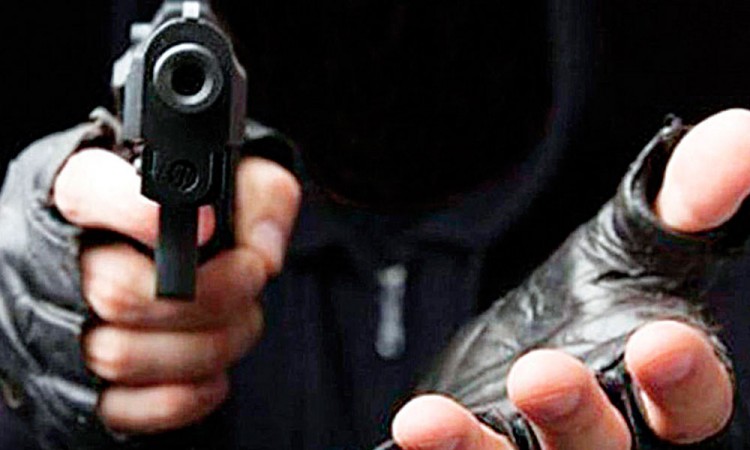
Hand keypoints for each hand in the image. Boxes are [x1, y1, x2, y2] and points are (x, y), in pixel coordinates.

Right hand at [53, 150, 299, 432]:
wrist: (176, 256)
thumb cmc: (205, 216)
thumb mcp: (238, 181)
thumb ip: (260, 197)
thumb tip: (261, 254)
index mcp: (89, 191)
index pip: (85, 192)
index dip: (138, 211)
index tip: (209, 227)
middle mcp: (61, 259)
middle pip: (118, 294)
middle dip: (211, 295)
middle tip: (250, 275)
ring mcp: (63, 326)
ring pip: (121, 357)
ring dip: (208, 345)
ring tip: (240, 318)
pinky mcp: (84, 384)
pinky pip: (125, 407)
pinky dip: (186, 394)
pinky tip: (214, 369)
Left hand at [391, 109, 749, 448]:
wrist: (523, 338)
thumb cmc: (598, 296)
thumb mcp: (639, 240)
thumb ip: (689, 196)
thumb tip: (743, 132)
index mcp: (661, 390)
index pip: (693, 403)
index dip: (683, 379)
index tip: (663, 341)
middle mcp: (610, 435)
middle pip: (603, 445)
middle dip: (578, 414)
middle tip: (542, 374)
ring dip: (482, 448)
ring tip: (433, 420)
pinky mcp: (483, 449)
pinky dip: (440, 449)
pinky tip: (413, 425)